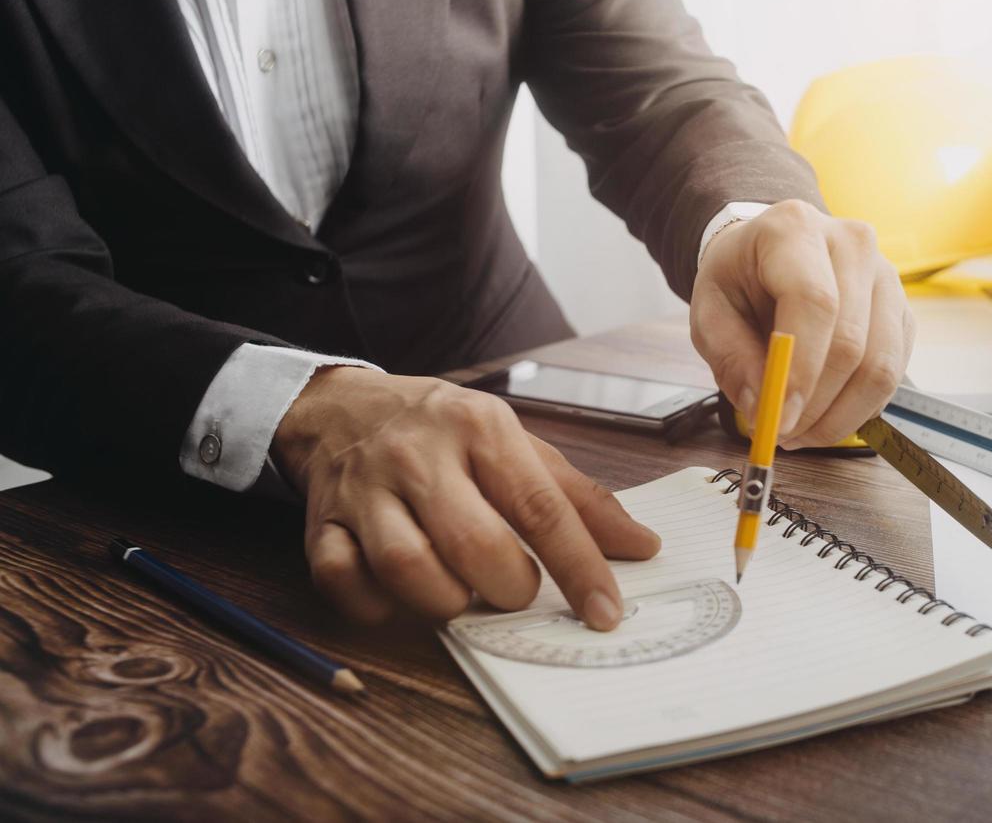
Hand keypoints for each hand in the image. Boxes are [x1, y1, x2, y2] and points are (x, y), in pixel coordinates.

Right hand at [271, 367, 659, 625]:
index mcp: (480, 428)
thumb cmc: (444, 432)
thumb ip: (580, 497)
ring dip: (445, 601)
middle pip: (474, 544)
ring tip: (462, 592)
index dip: (579, 567)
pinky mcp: (321, 522)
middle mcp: (421, 454)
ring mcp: (366, 489)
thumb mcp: (516, 444)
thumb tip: (642, 546)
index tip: (605, 612)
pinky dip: (376, 605)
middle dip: (508, 588)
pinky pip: (343, 581)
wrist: (340, 406)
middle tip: (515, 590)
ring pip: (407, 568)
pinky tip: (400, 596)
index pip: (540, 507)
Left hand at [690, 199, 914, 448]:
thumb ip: (730, 357)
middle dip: (816, 405)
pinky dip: (858, 408)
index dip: (800, 369)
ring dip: (840, 416)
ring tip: (800, 431)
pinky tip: (824, 413)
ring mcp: (886, 276)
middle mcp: (852, 244)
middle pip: (851, 342)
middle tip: (781, 434)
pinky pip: (893, 374)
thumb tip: (763, 406)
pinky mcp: (902, 311)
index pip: (814, 302)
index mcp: (795, 229)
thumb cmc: (739, 279)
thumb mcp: (709, 312)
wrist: (768, 254)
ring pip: (881, 366)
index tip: (779, 418)